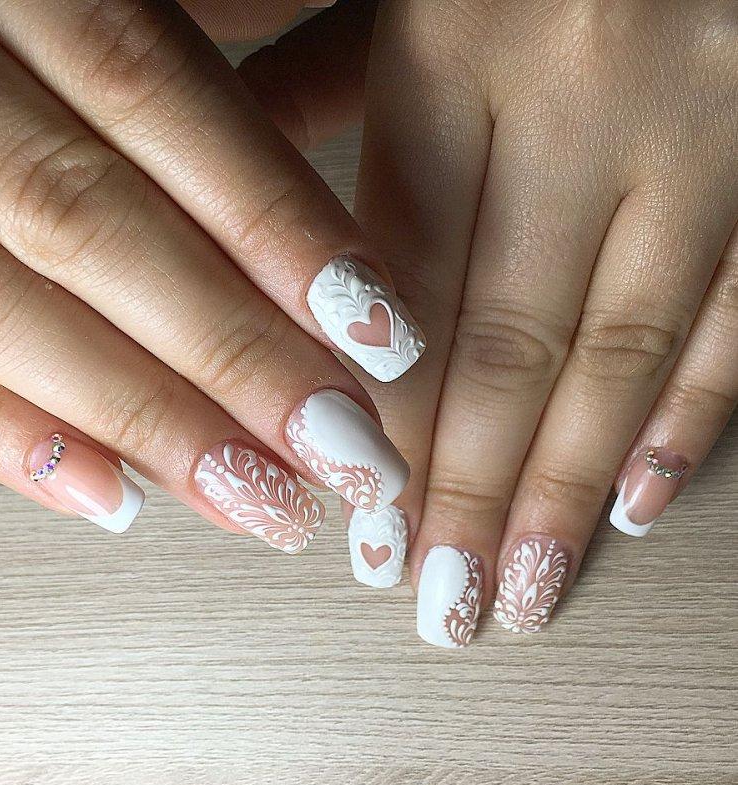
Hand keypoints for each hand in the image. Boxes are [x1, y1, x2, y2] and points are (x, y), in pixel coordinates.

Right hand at [0, 0, 419, 549]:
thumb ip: (167, 14)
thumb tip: (301, 86)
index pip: (145, 92)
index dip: (268, 223)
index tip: (376, 330)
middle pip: (77, 221)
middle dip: (226, 354)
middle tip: (342, 450)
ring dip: (135, 418)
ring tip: (255, 496)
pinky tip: (104, 494)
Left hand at [245, 0, 735, 631]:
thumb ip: (321, 88)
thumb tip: (227, 212)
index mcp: (465, 33)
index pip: (404, 281)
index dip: (377, 417)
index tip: (356, 516)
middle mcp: (597, 86)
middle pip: (508, 341)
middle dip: (463, 490)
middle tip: (429, 594)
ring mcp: (710, 124)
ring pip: (621, 351)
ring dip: (562, 492)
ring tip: (515, 589)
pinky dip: (687, 420)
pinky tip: (635, 500)